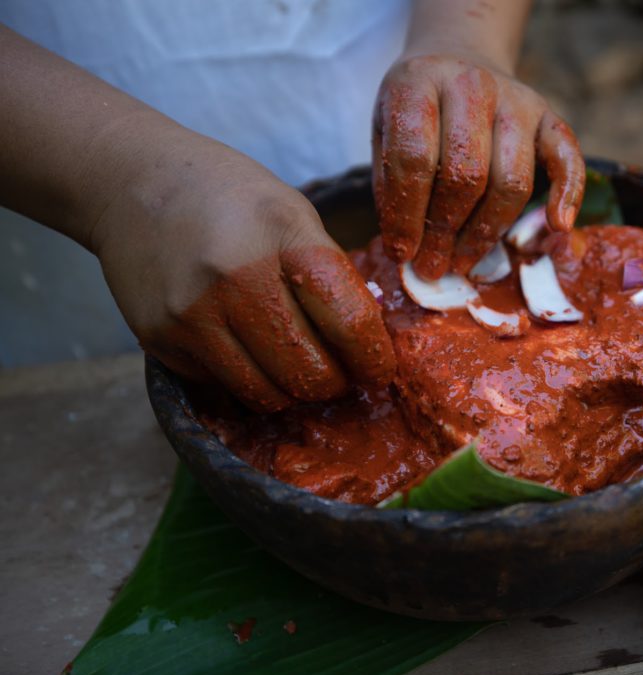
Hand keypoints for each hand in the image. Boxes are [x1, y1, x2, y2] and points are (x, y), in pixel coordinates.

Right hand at [92, 132, 395, 411]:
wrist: (133, 183)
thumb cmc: (230, 197)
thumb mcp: (294, 214)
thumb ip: (329, 274)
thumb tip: (366, 341)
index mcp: (284, 239)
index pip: (348, 321)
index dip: (372, 357)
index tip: (379, 370)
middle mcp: (236, 280)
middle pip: (308, 371)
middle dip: (334, 383)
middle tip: (340, 375)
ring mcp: (192, 314)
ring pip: (265, 394)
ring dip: (291, 390)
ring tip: (296, 367)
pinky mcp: (160, 339)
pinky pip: (223, 386)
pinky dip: (246, 380)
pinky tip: (247, 350)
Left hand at [372, 52, 585, 278]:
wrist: (456, 57)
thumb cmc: (417, 109)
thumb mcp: (384, 132)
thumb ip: (392, 185)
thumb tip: (406, 252)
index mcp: (419, 83)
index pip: (414, 159)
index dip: (406, 215)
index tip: (402, 252)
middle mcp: (471, 85)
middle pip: (466, 175)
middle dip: (446, 231)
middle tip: (433, 266)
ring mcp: (516, 100)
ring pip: (511, 181)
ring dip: (486, 232)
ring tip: (463, 261)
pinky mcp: (548, 117)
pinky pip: (567, 160)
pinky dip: (569, 195)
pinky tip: (556, 227)